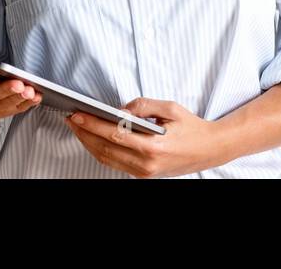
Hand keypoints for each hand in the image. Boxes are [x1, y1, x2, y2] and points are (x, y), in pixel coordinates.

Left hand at [65, 98, 230, 177]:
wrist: (209, 149)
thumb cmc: (192, 128)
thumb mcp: (171, 108)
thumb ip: (143, 105)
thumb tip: (119, 109)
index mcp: (153, 146)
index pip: (114, 134)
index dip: (92, 124)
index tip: (77, 115)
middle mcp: (146, 163)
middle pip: (104, 149)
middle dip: (84, 133)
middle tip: (71, 119)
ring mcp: (143, 172)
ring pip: (106, 158)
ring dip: (89, 143)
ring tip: (79, 127)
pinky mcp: (143, 175)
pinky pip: (115, 163)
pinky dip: (101, 151)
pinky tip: (94, 139)